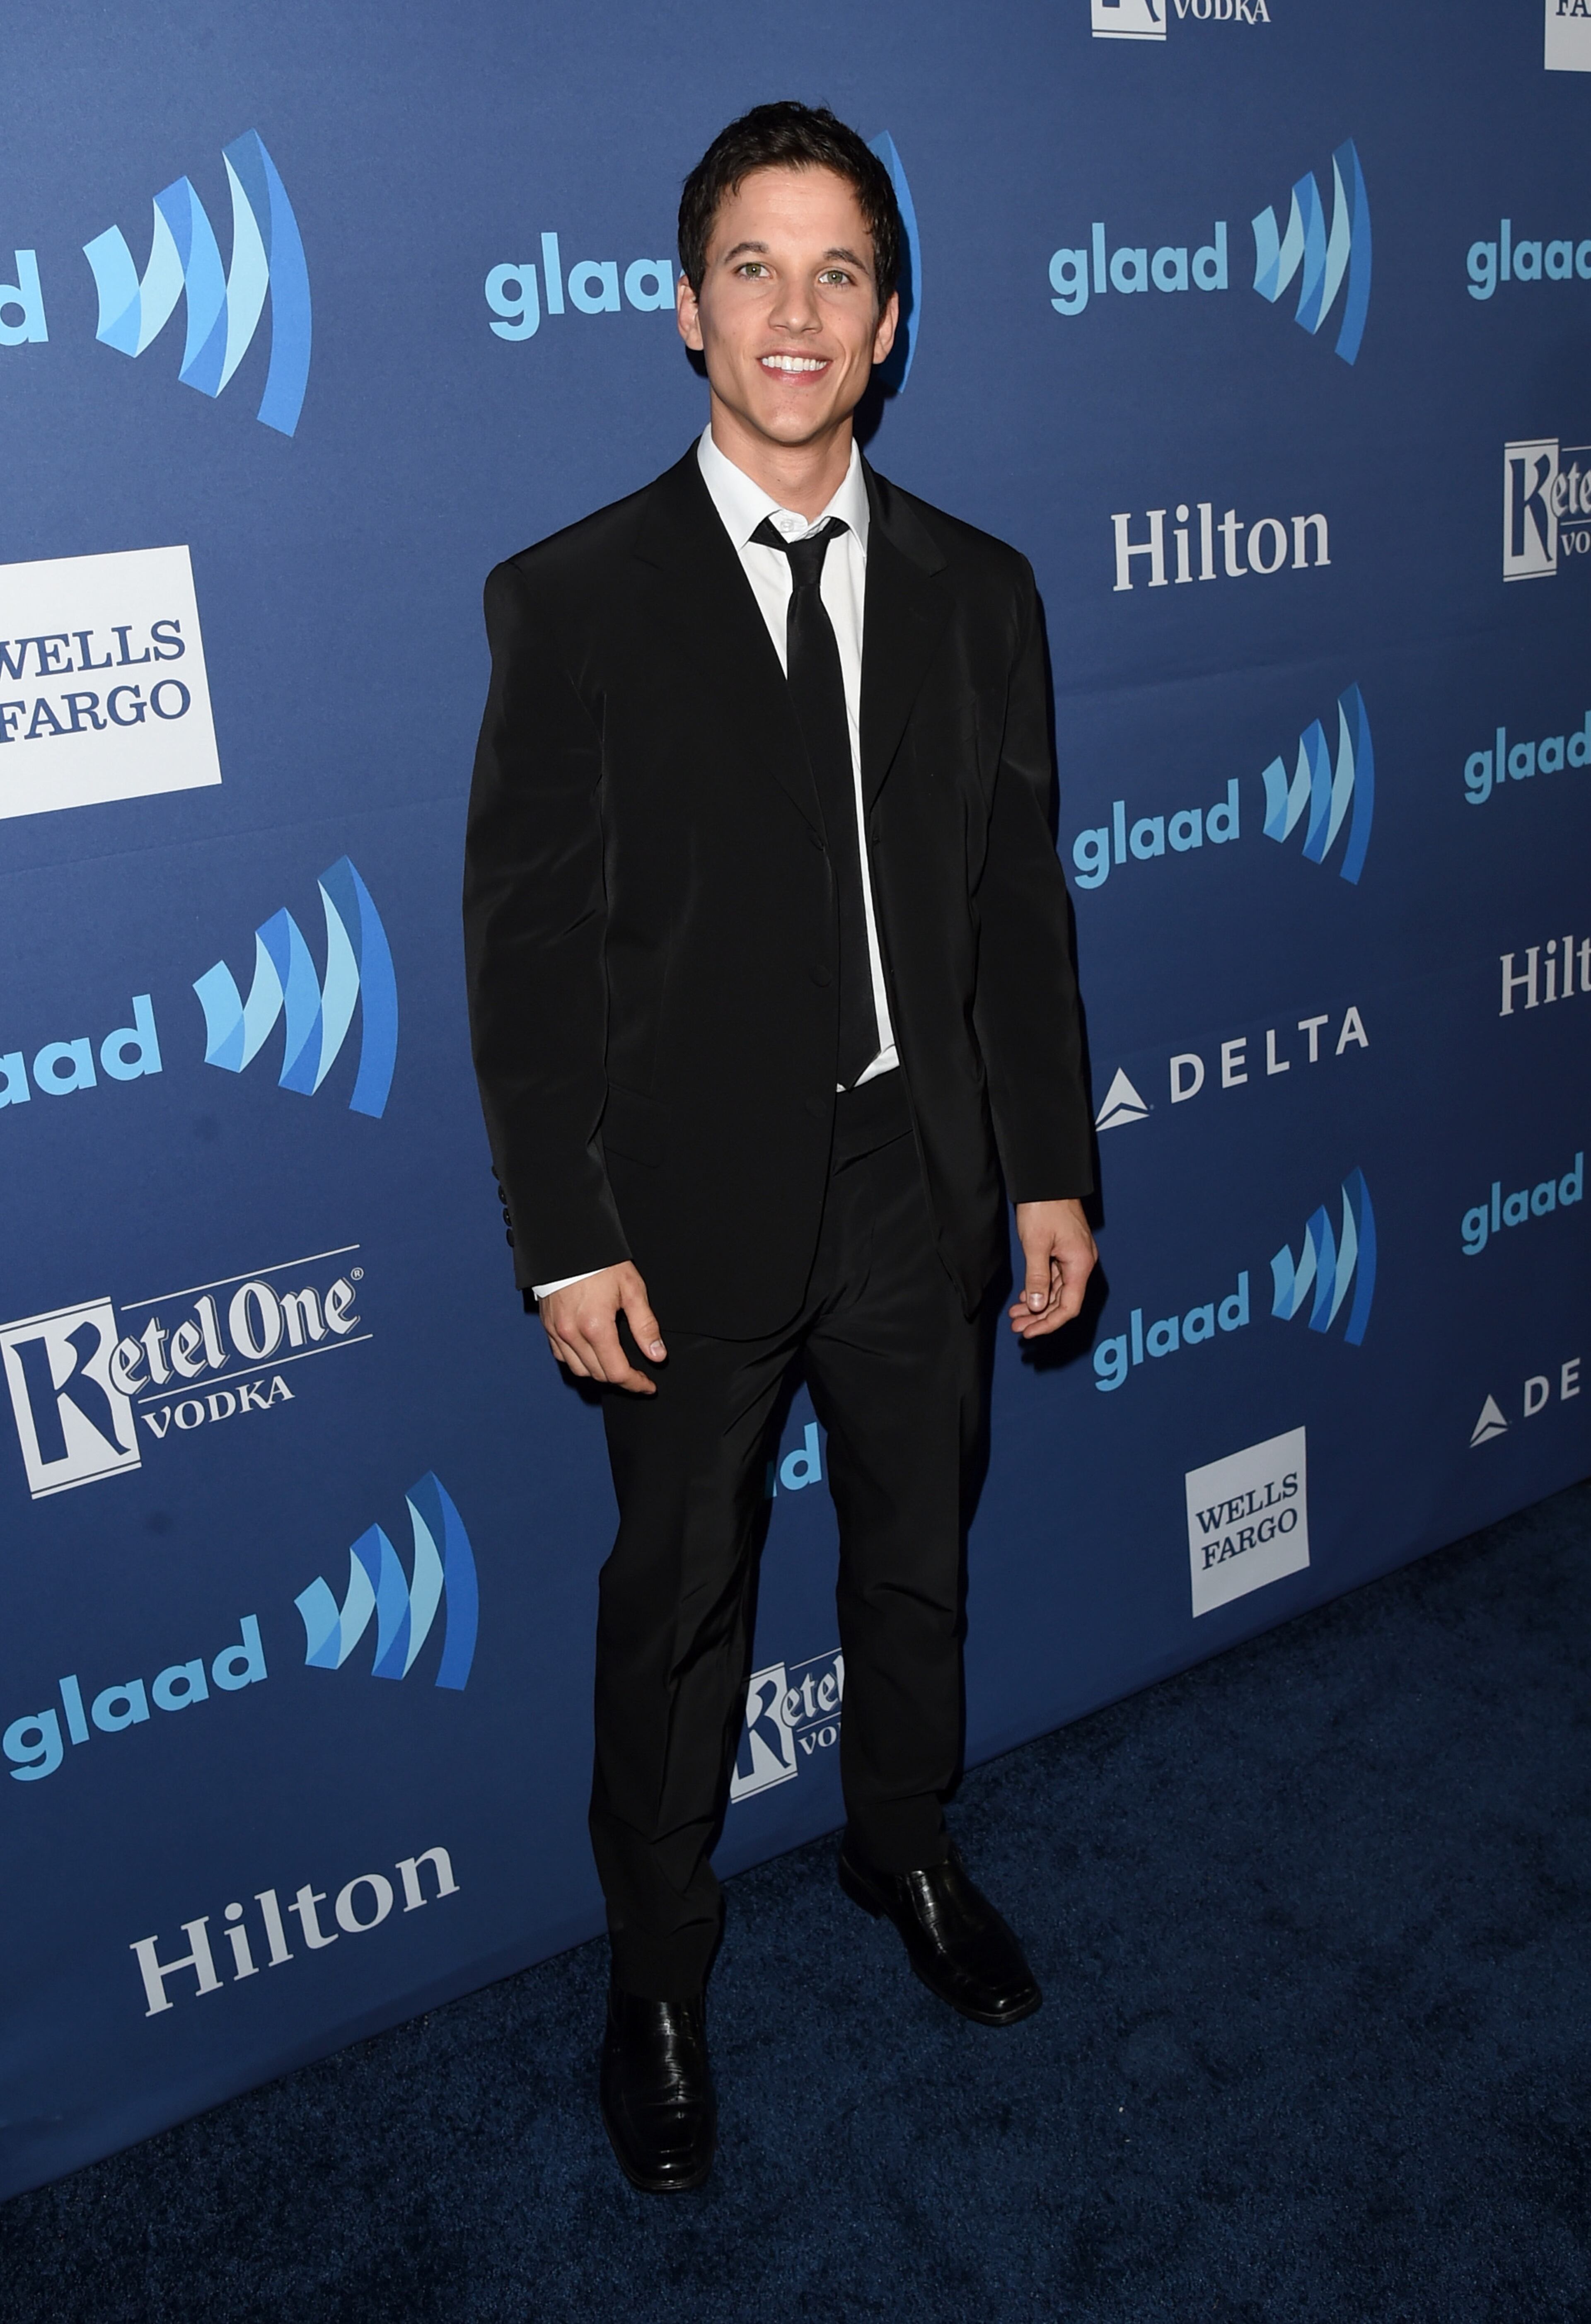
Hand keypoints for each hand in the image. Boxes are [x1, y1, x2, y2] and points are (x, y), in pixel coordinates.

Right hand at [539, 1263, 665, 1392]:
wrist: (567, 1244)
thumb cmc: (600, 1263)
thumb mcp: (632, 1289)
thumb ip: (645, 1325)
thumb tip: (657, 1355)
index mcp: (595, 1327)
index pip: (617, 1372)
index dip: (635, 1383)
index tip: (648, 1385)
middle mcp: (572, 1335)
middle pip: (598, 1374)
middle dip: (621, 1380)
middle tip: (637, 1375)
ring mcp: (557, 1332)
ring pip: (579, 1370)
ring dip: (599, 1373)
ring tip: (616, 1366)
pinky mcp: (548, 1327)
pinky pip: (562, 1356)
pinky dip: (579, 1362)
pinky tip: (592, 1354)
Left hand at [1009, 1199, 1096, 1338]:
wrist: (1048, 1180)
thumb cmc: (1044, 1207)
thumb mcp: (1036, 1245)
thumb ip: (1037, 1278)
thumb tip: (1038, 1306)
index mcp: (1080, 1264)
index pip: (1069, 1306)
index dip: (1049, 1323)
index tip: (1030, 1332)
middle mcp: (1081, 1263)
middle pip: (1063, 1302)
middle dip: (1040, 1317)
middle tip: (1018, 1327)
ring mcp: (1074, 1257)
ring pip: (1057, 1291)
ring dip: (1037, 1305)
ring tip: (1016, 1315)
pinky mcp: (1065, 1251)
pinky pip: (1054, 1278)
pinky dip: (1040, 1289)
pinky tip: (1025, 1297)